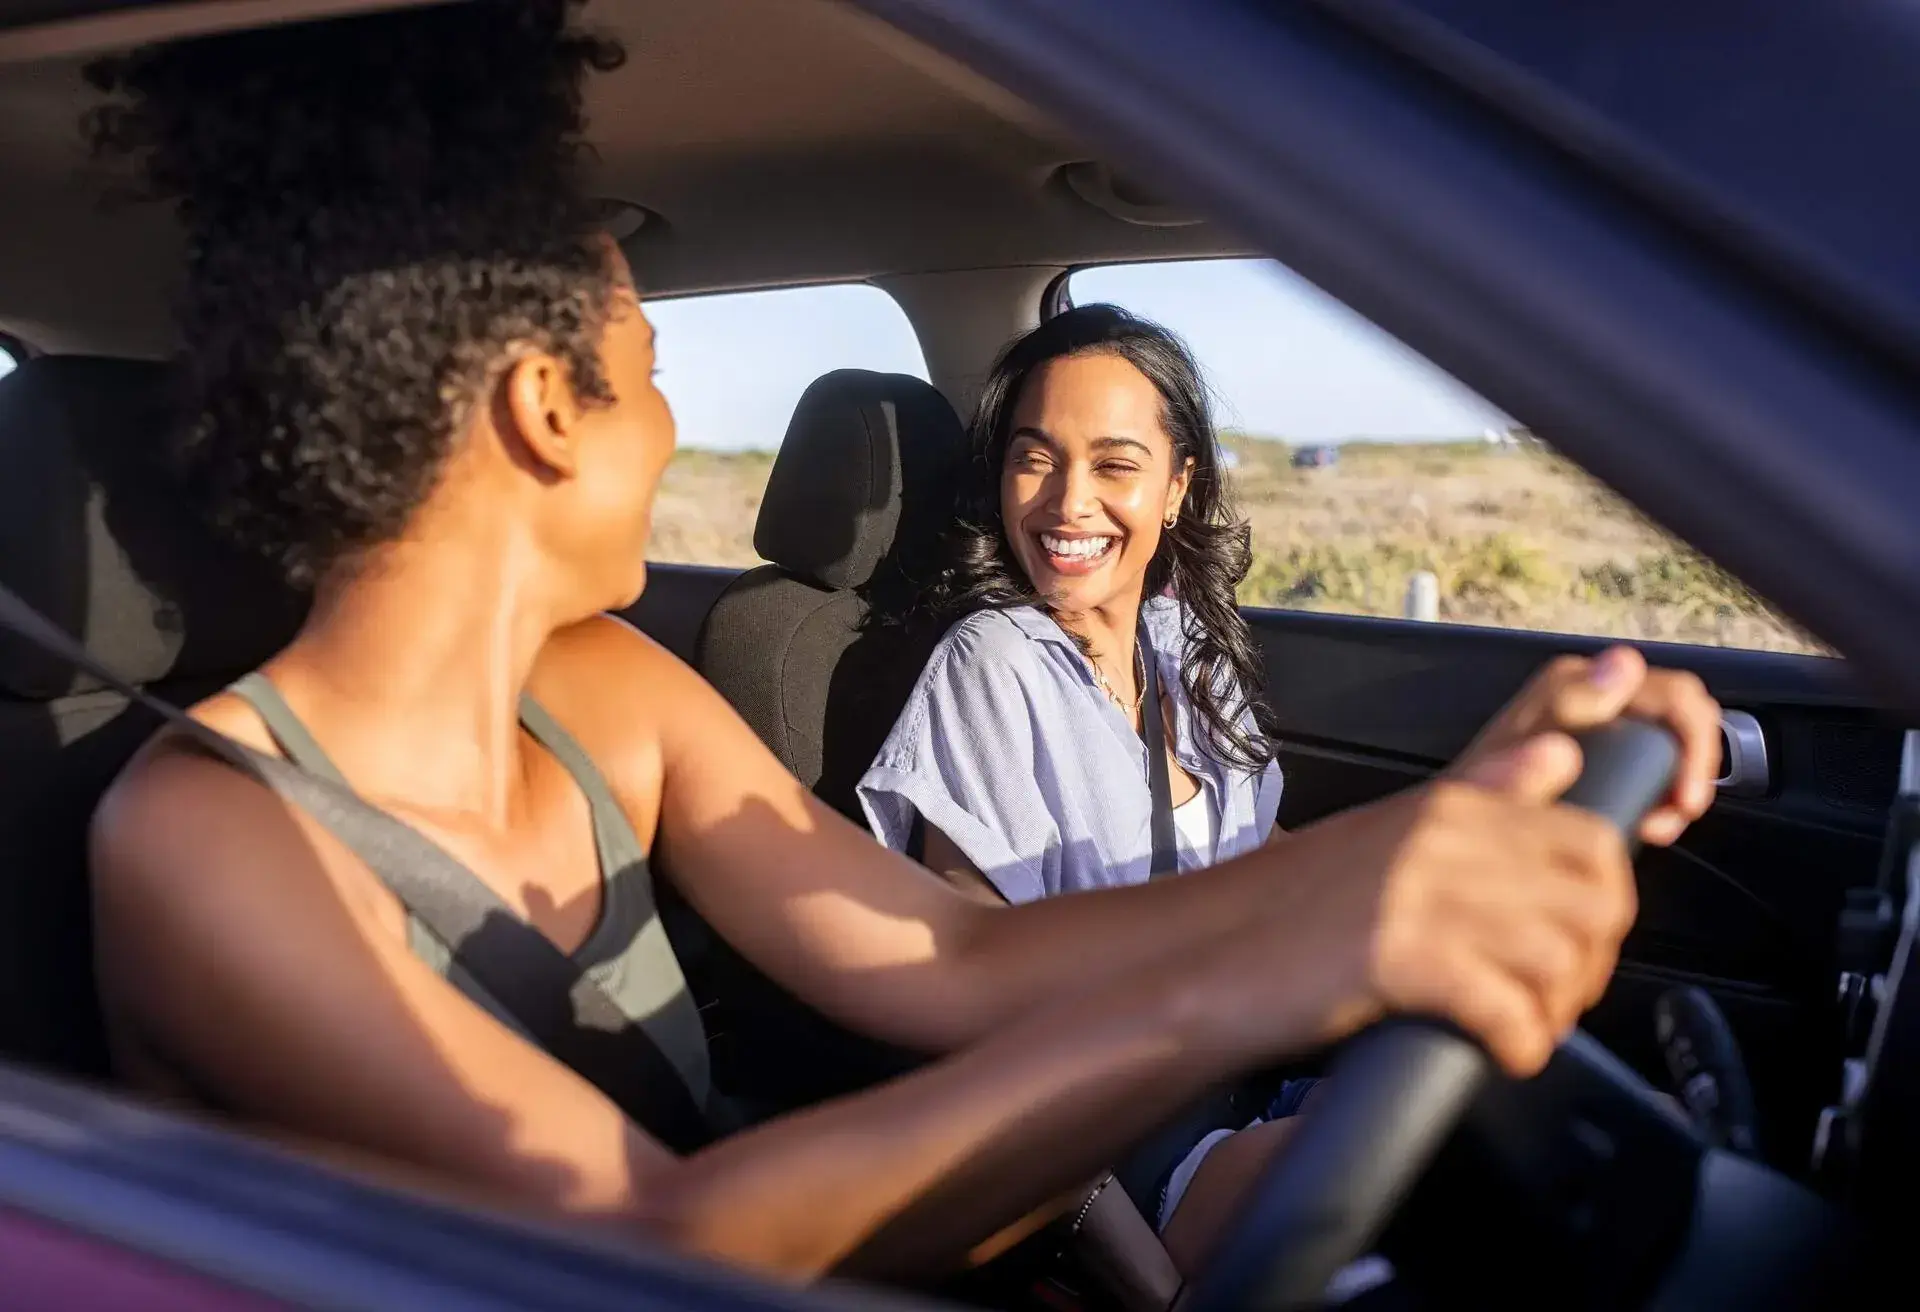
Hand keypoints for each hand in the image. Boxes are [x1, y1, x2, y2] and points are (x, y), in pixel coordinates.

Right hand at [1219, 740, 1636, 1076]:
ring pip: (1563, 957)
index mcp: (1449, 805)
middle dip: (1592, 961)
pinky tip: (1496, 1051)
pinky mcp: (1405, 961)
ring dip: (1557, 1008)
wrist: (1201, 957)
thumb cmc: (1286, 909)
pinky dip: (1518, 1045)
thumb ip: (1480, 796)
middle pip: (1595, 900)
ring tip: (1523, 1027)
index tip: (1572, 942)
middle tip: (1552, 997)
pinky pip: (1512, 1012)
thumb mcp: (1390, 831)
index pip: (1590, 838)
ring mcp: (1426, 898)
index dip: (1602, 905)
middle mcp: (1446, 840)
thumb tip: (1559, 756)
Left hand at [1451, 645, 1720, 846]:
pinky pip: (1652, 767)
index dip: (1695, 743)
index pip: (1675, 694)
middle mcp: (1596, 694)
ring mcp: (1601, 726)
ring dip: (1676, 786)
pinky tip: (1643, 823)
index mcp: (1581, 682)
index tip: (1683, 797)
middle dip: (1690, 768)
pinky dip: (1658, 795)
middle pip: (1682, 720)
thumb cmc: (1486, 786)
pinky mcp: (1602, 756)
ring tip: (1653, 825)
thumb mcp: (1528, 745)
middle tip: (1671, 813)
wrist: (1463, 824)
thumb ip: (1571, 701)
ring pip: (1673, 746)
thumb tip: (1621, 663)